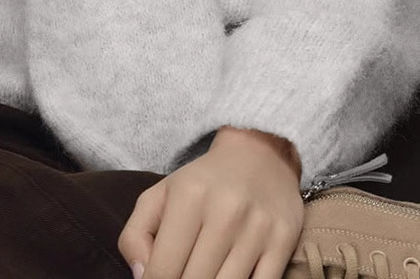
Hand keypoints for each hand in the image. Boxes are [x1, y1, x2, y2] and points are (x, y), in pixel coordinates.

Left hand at [118, 127, 305, 278]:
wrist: (260, 153)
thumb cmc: (202, 183)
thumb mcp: (159, 195)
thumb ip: (135, 235)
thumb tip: (141, 277)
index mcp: (188, 197)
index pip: (163, 270)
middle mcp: (225, 211)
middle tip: (183, 275)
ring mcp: (257, 228)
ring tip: (204, 275)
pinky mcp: (283, 240)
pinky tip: (230, 278)